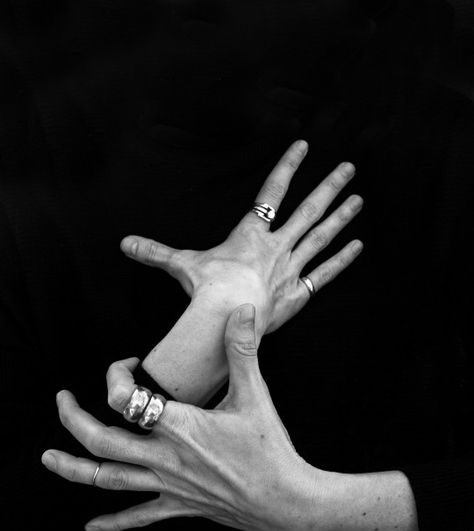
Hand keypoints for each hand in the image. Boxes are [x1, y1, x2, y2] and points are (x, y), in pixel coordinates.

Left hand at [41, 304, 324, 530]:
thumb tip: (242, 309)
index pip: (124, 399)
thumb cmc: (271, 450)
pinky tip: (91, 527)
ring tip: (48, 458)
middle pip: (101, 442)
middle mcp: (165, 457)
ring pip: (108, 480)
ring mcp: (169, 485)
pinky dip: (112, 522)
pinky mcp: (180, 506)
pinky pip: (138, 516)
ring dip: (74, 468)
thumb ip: (242, 350)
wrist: (286, 502)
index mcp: (180, 426)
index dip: (116, 376)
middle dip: (73, 420)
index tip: (130, 363)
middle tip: (61, 400)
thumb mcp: (256, 395)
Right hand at [121, 140, 362, 336]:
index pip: (272, 192)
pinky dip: (341, 260)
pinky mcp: (297, 293)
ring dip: (341, 217)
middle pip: (308, 210)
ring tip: (358, 199)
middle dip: (328, 187)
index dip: (287, 166)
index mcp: (251, 234)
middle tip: (349, 168)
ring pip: (321, 237)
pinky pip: (324, 273)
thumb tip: (125, 243)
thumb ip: (157, 252)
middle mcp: (277, 246)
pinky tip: (358, 246)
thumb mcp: (181, 265)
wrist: (224, 320)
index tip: (303, 146)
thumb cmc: (206, 291)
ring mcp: (290, 269)